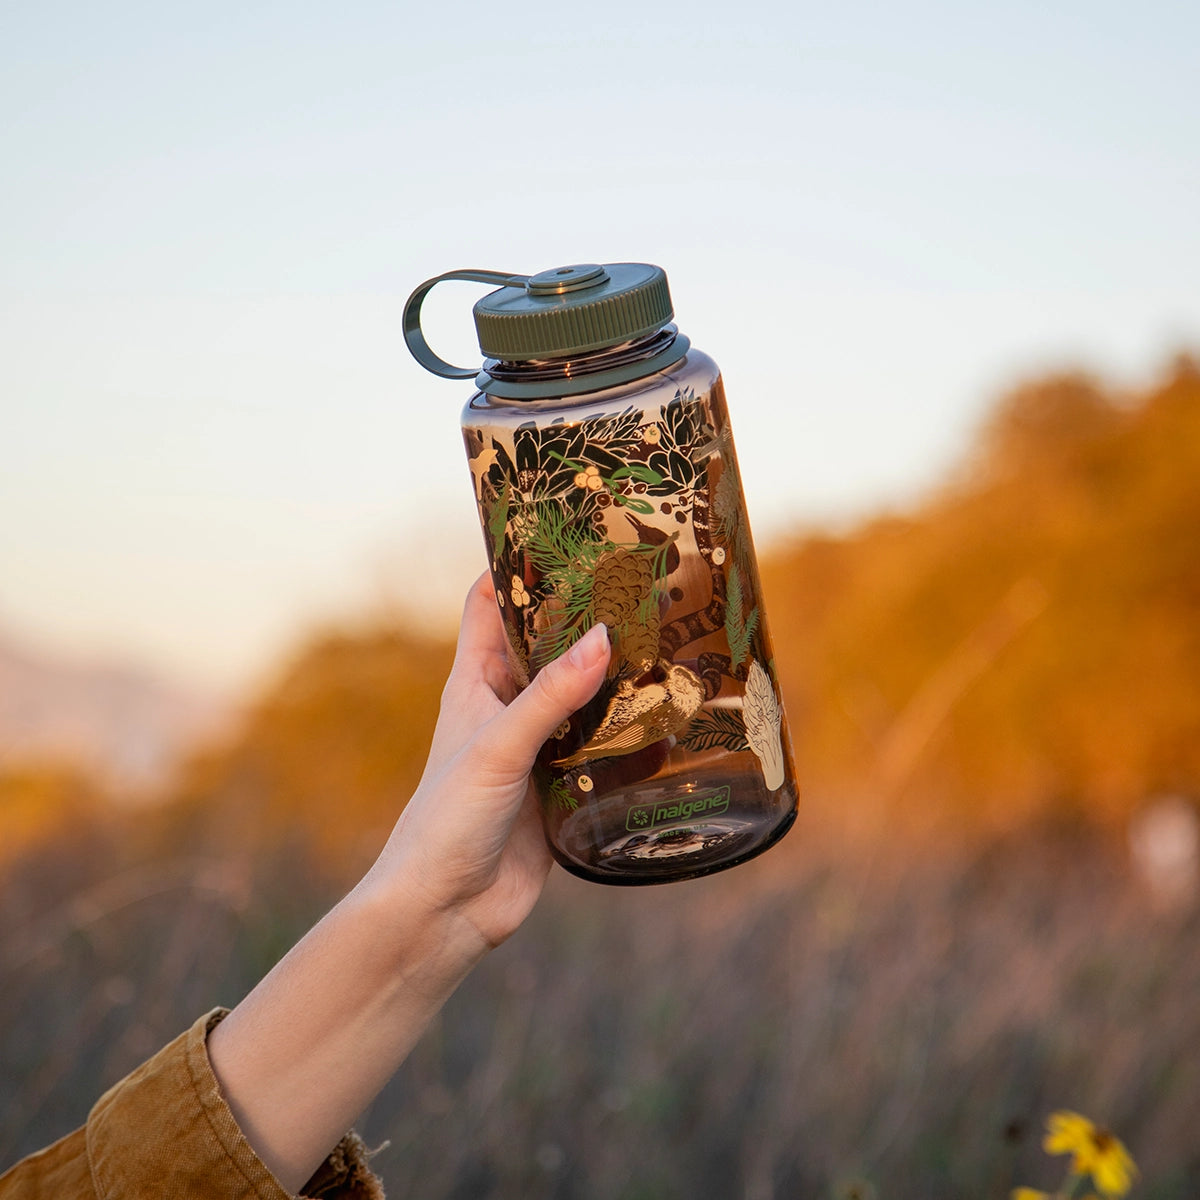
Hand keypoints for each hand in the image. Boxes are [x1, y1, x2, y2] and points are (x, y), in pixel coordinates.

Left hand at [209, 572, 609, 1191]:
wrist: (445, 912)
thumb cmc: (445, 823)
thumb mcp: (496, 748)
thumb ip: (549, 697)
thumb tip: (602, 636)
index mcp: (473, 683)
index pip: (488, 603)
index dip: (515, 564)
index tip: (559, 526)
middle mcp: (505, 707)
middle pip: (546, 643)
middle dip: (583, 614)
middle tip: (638, 578)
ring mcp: (535, 747)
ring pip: (580, 695)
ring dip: (613, 673)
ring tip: (665, 635)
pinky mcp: (561, 787)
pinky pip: (600, 746)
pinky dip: (627, 729)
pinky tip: (667, 714)